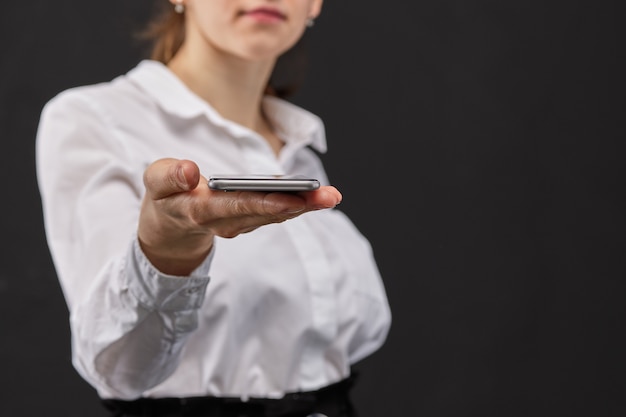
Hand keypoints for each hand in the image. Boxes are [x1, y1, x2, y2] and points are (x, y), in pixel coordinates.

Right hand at [138, 158, 341, 274]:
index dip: (264, 203)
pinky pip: (275, 212)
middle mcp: (225, 222)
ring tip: (332, 195)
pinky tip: (318, 195)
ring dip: (305, 206)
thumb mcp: (155, 184)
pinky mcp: (249, 220)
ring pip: (275, 215)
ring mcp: (240, 224)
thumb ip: (169, 177)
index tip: (291, 199)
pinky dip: (297, 204)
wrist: (169, 230)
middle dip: (298, 204)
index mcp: (200, 211)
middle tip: (329, 196)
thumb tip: (190, 171)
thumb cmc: (165, 199)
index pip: (235, 207)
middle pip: (265, 213)